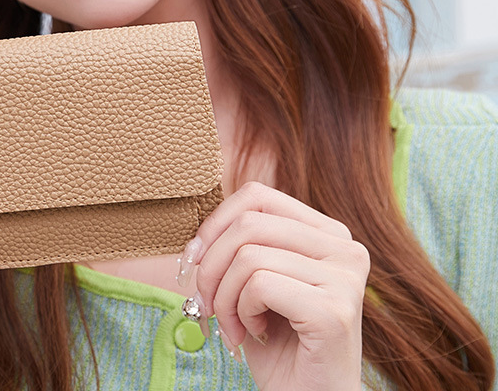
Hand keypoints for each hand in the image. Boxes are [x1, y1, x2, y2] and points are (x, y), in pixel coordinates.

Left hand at [183, 181, 368, 390]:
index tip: (194, 259)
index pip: (257, 196)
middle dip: (211, 266)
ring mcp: (345, 277)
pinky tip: (255, 332)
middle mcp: (345, 248)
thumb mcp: (255, 280)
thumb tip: (198, 233)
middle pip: (248, 224)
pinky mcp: (334, 310)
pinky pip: (259, 285)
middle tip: (206, 303)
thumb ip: (240, 244)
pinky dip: (241, 311)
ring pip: (249, 255)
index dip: (215, 223)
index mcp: (327, 232)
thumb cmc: (278, 344)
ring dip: (224, 297)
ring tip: (234, 325)